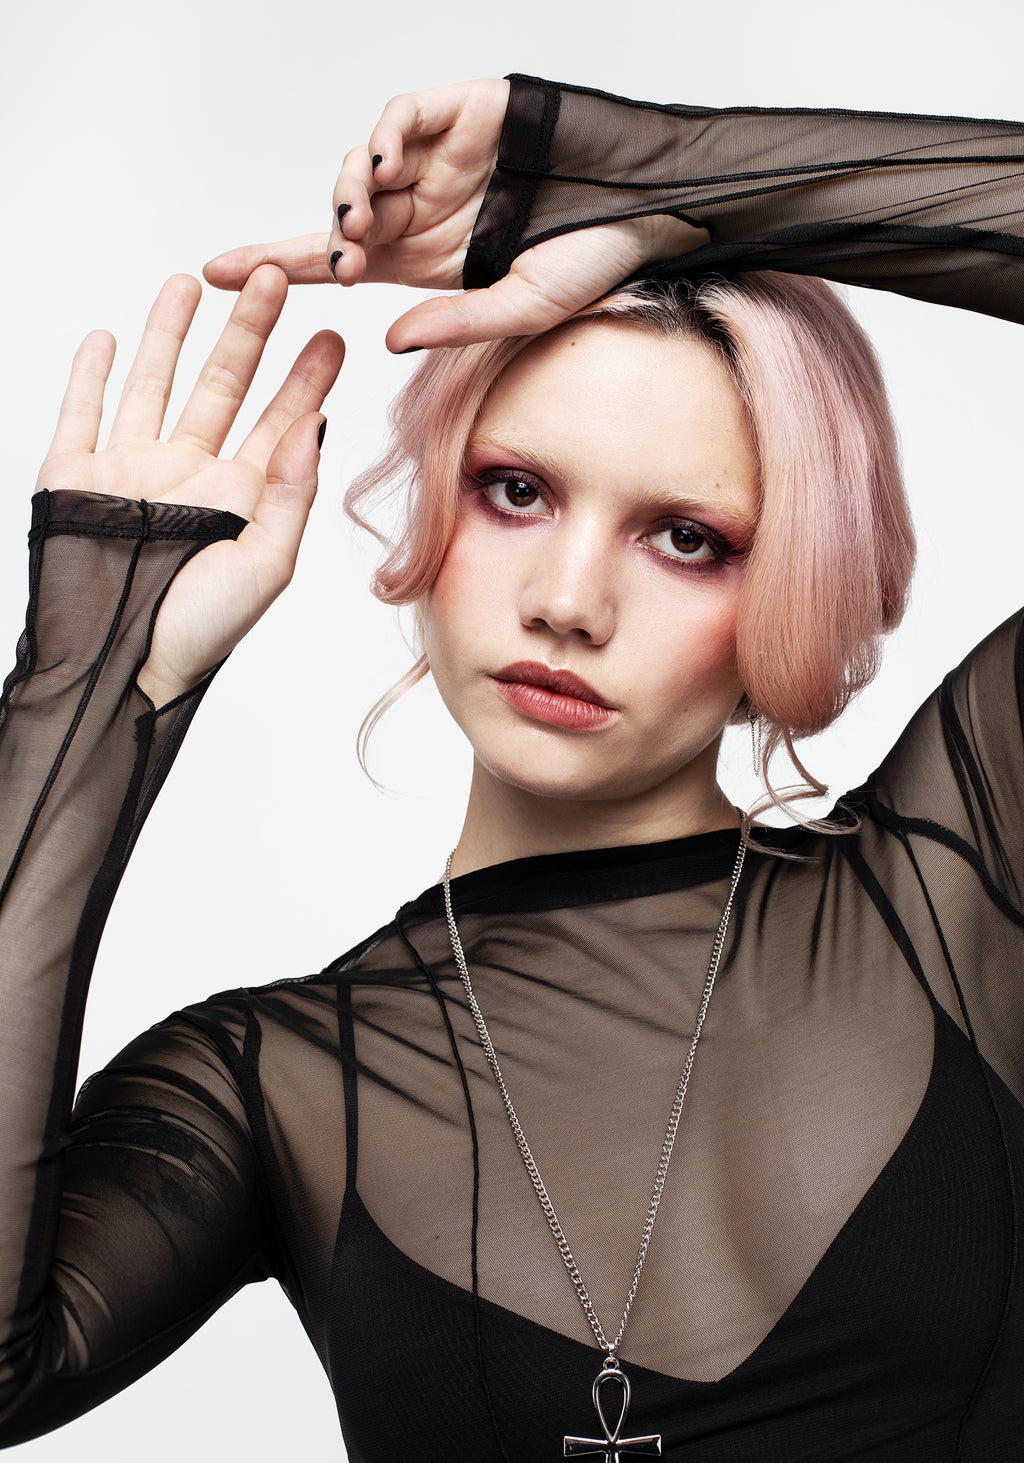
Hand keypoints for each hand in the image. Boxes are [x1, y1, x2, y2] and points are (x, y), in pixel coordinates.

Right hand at [37, 267, 344, 705]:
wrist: (123, 664)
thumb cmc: (202, 629)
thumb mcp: (266, 563)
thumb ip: (292, 491)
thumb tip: (316, 422)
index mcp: (242, 497)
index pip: (280, 421)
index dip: (305, 377)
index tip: (332, 335)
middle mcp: (191, 475)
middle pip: (224, 386)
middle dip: (248, 332)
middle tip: (273, 277)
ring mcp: (133, 471)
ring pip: (155, 384)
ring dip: (170, 334)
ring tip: (190, 282)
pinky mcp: (77, 475)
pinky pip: (84, 411)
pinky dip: (92, 373)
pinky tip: (108, 336)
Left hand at [204, 80, 701, 352]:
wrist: (650, 204)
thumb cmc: (595, 261)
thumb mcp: (520, 308)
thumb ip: (454, 323)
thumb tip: (388, 339)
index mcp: (429, 260)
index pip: (339, 264)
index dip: (279, 267)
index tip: (219, 276)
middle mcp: (424, 209)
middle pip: (336, 217)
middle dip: (295, 243)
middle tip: (288, 269)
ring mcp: (439, 159)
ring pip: (360, 169)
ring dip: (345, 197)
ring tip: (358, 225)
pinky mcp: (459, 112)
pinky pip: (399, 119)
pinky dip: (382, 140)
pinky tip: (385, 171)